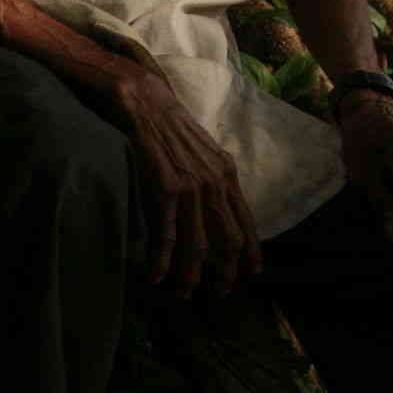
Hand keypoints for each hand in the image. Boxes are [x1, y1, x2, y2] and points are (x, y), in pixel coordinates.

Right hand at [103, 68, 261, 298]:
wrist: (142, 99)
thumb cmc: (167, 125)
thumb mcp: (201, 151)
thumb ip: (211, 178)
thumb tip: (216, 207)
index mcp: (226, 173)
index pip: (246, 221)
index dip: (251, 252)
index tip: (250, 274)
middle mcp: (214, 181)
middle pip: (229, 239)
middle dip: (225, 272)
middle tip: (218, 293)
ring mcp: (191, 185)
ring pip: (199, 243)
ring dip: (191, 274)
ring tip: (183, 293)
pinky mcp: (165, 187)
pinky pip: (167, 233)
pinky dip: (163, 259)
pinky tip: (156, 275)